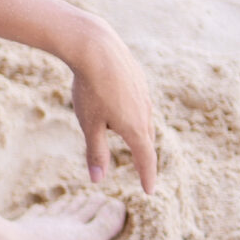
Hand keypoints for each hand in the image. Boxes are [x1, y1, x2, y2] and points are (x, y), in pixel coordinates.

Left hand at [63, 17, 157, 192]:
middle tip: (145, 171)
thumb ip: (96, 152)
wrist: (97, 48)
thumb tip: (98, 180)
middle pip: (147, 140)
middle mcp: (145, 112)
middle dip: (146, 157)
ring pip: (145, 120)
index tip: (149, 191)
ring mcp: (144, 94)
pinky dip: (136, 114)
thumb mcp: (90, 125)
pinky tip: (128, 110)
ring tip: (139, 144)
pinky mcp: (138, 79)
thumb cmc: (90, 89)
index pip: (146, 159)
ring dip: (141, 134)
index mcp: (135, 128)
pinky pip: (140, 103)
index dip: (147, 176)